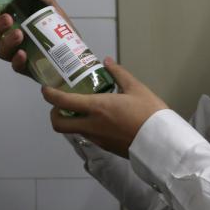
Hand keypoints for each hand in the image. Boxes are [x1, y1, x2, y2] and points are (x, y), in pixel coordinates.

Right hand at [0, 0, 70, 77]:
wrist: (76, 56)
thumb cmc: (60, 33)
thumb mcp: (55, 14)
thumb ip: (46, 1)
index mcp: (14, 23)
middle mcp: (11, 39)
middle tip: (8, 18)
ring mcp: (17, 54)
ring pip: (1, 51)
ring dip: (7, 41)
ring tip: (19, 34)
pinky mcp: (26, 68)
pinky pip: (16, 66)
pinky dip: (17, 60)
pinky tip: (23, 54)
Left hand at [42, 58, 168, 158]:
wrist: (163, 144)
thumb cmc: (150, 113)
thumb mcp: (136, 88)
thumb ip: (119, 74)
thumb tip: (107, 61)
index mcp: (97, 107)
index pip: (63, 101)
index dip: (49, 95)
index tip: (46, 89)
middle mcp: (92, 125)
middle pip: (59, 125)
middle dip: (54, 114)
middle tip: (60, 103)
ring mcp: (98, 139)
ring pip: (74, 131)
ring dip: (72, 120)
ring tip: (83, 107)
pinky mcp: (106, 147)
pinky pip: (89, 136)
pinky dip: (86, 126)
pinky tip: (99, 118)